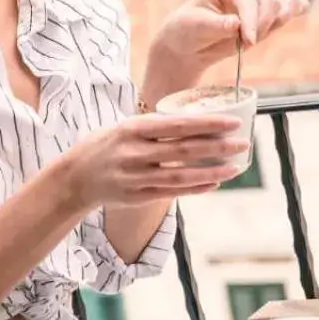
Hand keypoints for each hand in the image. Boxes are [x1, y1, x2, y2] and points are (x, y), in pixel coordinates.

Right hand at [57, 113, 248, 207]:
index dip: (208, 124)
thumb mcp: (124, 127)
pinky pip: (172, 193)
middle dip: (218, 146)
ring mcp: (136, 177)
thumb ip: (155, 127)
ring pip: (182, 176)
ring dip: (212, 172)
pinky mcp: (137, 197)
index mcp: (132, 129)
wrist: (74, 178)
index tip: (233, 122)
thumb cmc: (105, 146)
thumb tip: (196, 122)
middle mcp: (134, 153)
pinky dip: (196, 189)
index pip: (178, 125)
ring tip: (236, 167)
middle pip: (185, 150)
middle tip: (244, 143)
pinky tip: (215, 184)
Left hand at [145, 0, 308, 101]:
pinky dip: (295, 9)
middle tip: (245, 45)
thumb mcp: (195, 27)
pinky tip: (303, 7)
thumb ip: (217, 25)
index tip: (248, 41)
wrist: (189, 45)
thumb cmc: (187, 30)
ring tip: (249, 40)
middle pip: (268, 2)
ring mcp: (258, 3)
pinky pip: (286, 9)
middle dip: (261, 25)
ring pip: (279, 10)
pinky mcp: (265, 18)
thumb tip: (236, 24)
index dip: (251, 19)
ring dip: (269, 27)